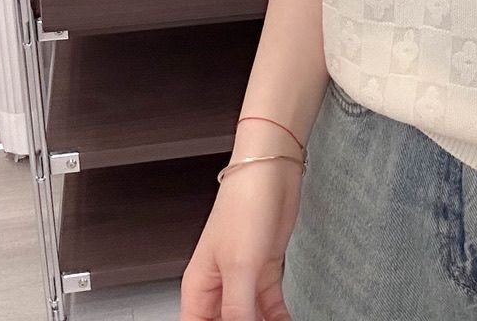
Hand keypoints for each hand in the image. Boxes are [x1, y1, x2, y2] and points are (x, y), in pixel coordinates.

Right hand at [180, 131, 304, 320]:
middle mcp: (219, 285)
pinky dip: (278, 317)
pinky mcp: (266, 269)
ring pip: (250, 318)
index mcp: (199, 287)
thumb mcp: (239, 264)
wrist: (273, 171)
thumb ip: (237, 307)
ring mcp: (244, 277)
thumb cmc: (244, 202)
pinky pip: (270, 306)